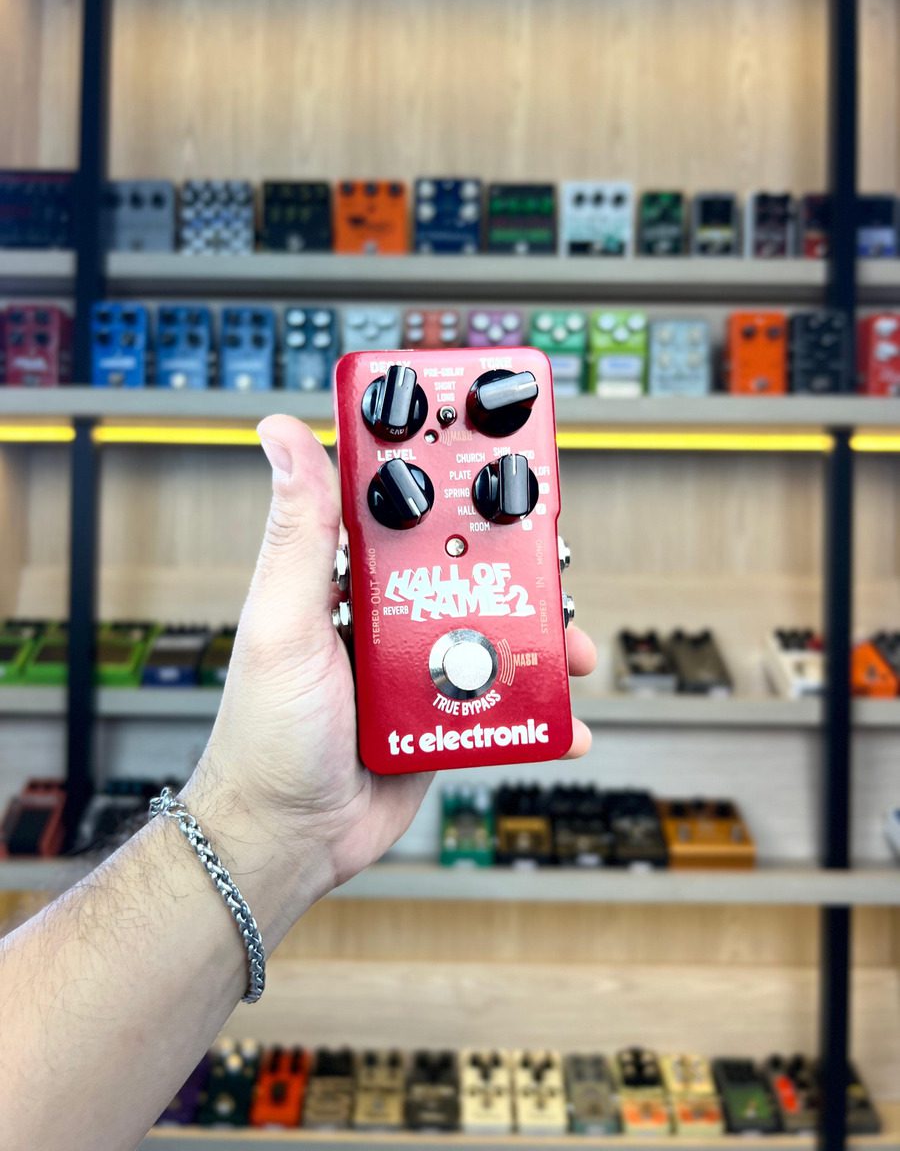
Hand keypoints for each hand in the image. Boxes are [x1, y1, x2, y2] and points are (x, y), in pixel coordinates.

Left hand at [186, 415, 596, 916]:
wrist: (288, 837)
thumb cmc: (266, 734)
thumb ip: (298, 531)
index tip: (495, 452)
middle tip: (553, 554)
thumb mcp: (283, 621)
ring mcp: (418, 666)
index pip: (405, 509)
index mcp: (347, 579)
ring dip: (541, 634)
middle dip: (518, 561)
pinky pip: (500, 699)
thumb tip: (282, 433)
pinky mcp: (442, 717)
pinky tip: (562, 715)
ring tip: (571, 641)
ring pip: (495, 632)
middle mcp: (387, 615)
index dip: (450, 480)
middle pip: (467, 568)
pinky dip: (537, 706)